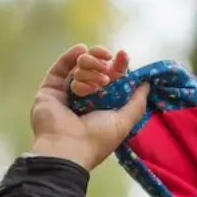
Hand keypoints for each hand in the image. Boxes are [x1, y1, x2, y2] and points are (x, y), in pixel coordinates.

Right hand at [29, 44, 149, 169]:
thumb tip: (146, 85)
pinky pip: (59, 70)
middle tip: (107, 61)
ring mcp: (65, 94)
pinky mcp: (49, 91)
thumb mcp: (124, 121)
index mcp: (102, 106)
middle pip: (94, 71)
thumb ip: (136, 103)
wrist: (68, 146)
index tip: (123, 55)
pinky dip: (68, 57)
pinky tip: (80, 49)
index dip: (117, 66)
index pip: (110, 80)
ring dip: (89, 65)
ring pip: (78, 69)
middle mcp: (83, 99)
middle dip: (102, 63)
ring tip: (97, 74)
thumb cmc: (98, 137)